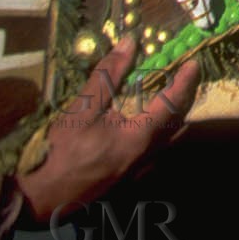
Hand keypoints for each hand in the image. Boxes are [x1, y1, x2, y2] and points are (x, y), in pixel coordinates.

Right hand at [18, 35, 198, 222]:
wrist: (44, 197)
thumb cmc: (63, 151)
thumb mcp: (83, 107)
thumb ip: (109, 74)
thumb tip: (129, 43)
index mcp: (140, 138)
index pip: (172, 103)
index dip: (185, 81)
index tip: (194, 63)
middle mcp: (147, 157)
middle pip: (178, 124)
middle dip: (185, 99)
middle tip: (186, 78)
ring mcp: (140, 173)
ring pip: (169, 143)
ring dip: (175, 119)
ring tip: (171, 99)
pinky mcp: (130, 182)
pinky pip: (157, 156)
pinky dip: (161, 137)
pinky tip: (149, 129)